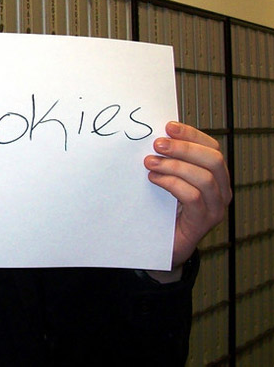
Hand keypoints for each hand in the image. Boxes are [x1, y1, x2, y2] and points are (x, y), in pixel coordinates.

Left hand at [144, 121, 230, 276]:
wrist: (163, 245)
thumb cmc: (165, 209)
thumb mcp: (168, 179)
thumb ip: (169, 161)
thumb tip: (156, 136)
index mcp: (215, 174)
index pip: (211, 147)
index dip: (191, 134)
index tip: (168, 126)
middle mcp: (221, 190)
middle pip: (213, 159)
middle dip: (183, 148)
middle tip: (157, 144)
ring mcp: (215, 207)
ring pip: (204, 177)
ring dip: (174, 165)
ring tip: (150, 162)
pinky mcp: (203, 222)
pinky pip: (193, 197)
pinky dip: (172, 184)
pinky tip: (154, 179)